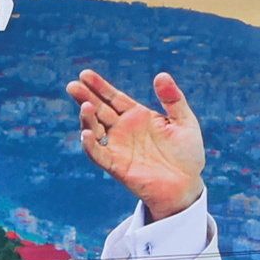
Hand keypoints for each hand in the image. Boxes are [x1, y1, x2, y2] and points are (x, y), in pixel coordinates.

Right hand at [68, 69, 204, 220]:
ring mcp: (117, 147)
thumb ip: (173, 99)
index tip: (85, 74)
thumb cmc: (187, 154)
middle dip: (85, 97)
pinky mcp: (116, 166)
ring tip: (85, 105)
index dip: (99, 86)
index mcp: (137, 116)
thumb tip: (161, 75)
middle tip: (72, 86)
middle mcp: (123, 129)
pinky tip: (87, 134)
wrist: (187, 185)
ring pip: (94, 129)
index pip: (113, 98)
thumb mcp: (184, 121)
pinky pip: (98, 154)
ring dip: (86, 118)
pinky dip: (90, 145)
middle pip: (99, 110)